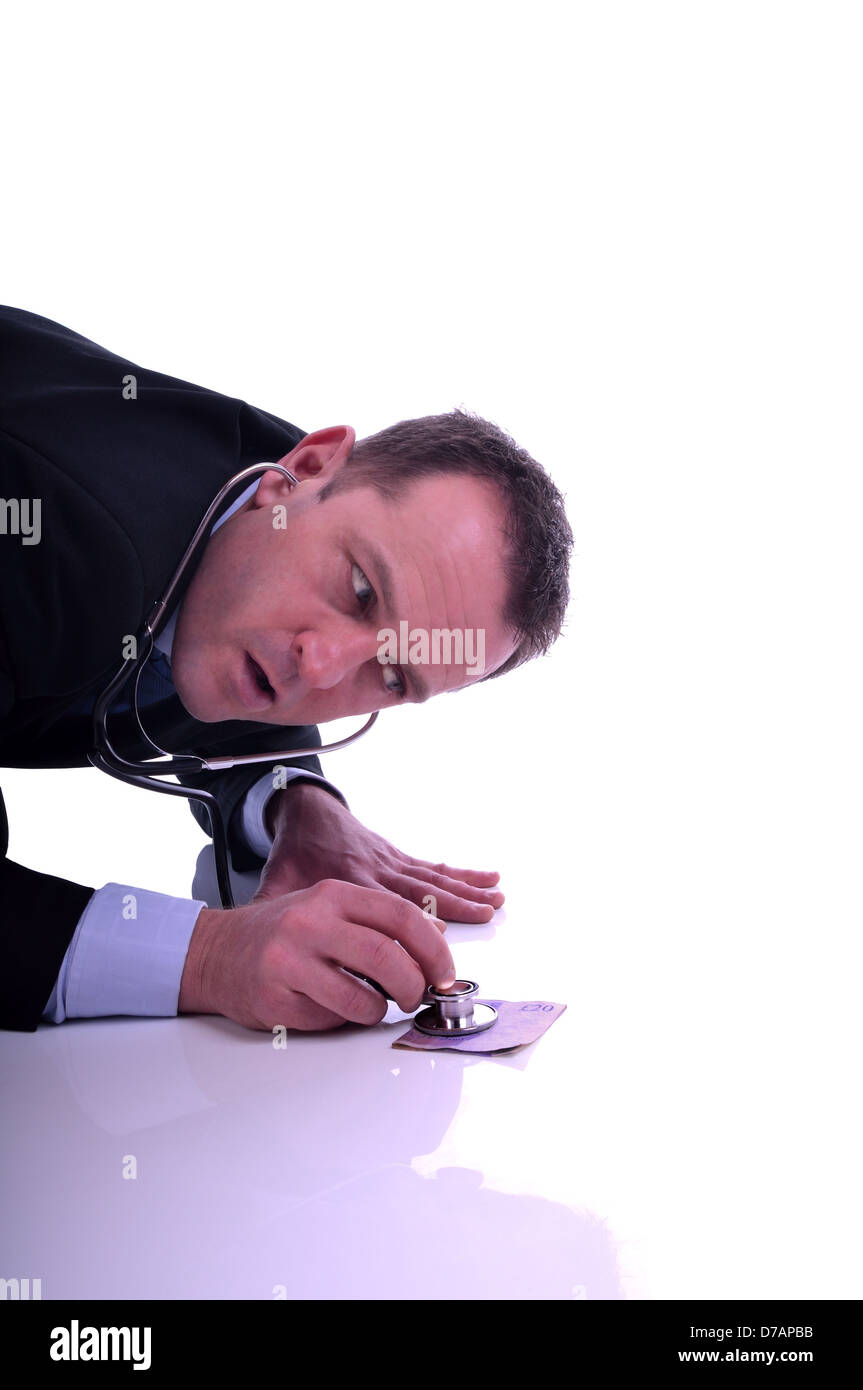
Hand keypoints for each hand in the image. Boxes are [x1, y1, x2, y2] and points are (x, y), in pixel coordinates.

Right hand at [179, 878, 454, 1032]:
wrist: (214, 952)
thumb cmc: (281, 932)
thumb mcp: (330, 909)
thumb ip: (380, 919)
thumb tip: (437, 936)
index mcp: (331, 895)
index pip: (401, 916)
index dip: (434, 949)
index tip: (445, 973)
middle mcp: (309, 923)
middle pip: (386, 959)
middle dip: (414, 986)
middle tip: (416, 996)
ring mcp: (288, 962)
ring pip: (362, 1000)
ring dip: (377, 1012)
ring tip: (369, 1005)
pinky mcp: (274, 1000)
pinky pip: (330, 1021)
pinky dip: (340, 1021)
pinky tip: (326, 1006)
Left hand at [255, 783, 503, 921]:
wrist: (307, 812)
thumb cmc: (294, 853)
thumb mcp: (277, 883)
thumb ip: (275, 910)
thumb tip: (258, 944)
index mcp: (348, 880)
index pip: (384, 904)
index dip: (411, 918)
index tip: (438, 932)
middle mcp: (377, 870)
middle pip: (420, 892)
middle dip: (454, 907)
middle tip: (483, 918)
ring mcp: (392, 863)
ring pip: (435, 878)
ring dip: (467, 890)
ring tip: (495, 900)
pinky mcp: (400, 859)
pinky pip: (436, 869)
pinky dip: (464, 875)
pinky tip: (489, 881)